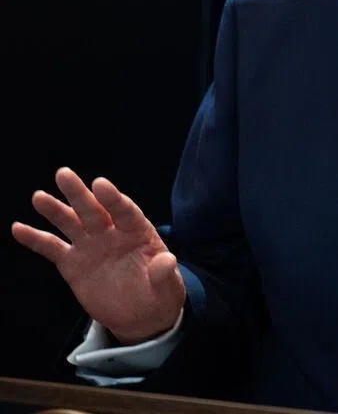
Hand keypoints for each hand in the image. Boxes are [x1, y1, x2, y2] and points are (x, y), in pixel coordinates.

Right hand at [10, 167, 185, 343]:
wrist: (141, 314)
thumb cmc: (159, 294)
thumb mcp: (168, 286)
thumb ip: (165, 273)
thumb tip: (168, 261)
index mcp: (138, 233)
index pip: (125, 212)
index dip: (113, 198)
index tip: (100, 184)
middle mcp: (112, 234)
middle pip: (94, 210)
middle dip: (79, 193)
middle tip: (64, 174)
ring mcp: (91, 246)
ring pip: (71, 223)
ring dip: (55, 210)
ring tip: (39, 197)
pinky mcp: (73, 263)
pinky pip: (52, 248)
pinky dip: (35, 239)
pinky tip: (18, 228)